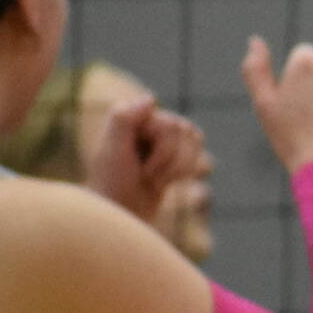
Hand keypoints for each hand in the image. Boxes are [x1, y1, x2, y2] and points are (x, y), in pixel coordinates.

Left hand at [84, 95, 209, 225]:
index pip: (170, 124)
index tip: (138, 167)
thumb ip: (124, 119)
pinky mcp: (173, 151)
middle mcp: (148, 120)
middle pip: (184, 129)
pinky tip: (166, 180)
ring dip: (178, 168)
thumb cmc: (113, 185)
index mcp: (133, 116)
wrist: (121, 213)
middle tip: (145, 176)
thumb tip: (151, 99)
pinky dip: (185, 171)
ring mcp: (162, 135)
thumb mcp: (113, 152)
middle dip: (169, 160)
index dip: (162, 151)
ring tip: (155, 180)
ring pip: (195, 139)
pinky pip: (198, 152)